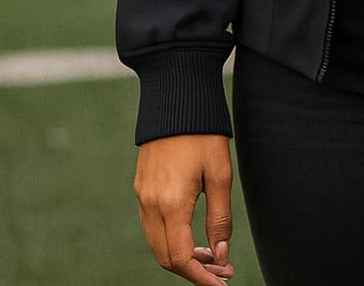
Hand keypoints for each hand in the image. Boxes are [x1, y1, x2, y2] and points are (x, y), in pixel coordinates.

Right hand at [133, 134, 234, 282]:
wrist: (176, 96)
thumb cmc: (203, 132)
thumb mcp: (221, 173)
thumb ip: (220, 217)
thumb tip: (221, 253)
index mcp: (171, 202)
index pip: (180, 258)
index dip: (200, 277)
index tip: (220, 283)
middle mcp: (150, 203)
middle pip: (165, 257)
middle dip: (193, 270)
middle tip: (221, 270)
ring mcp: (142, 195)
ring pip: (157, 243)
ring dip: (181, 256)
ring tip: (212, 256)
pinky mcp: (141, 186)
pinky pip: (152, 226)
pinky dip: (170, 239)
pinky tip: (193, 235)